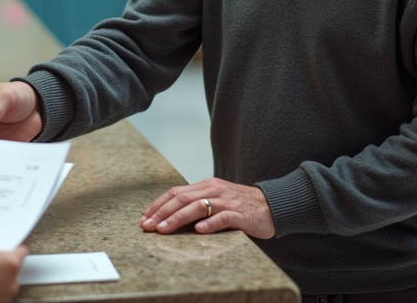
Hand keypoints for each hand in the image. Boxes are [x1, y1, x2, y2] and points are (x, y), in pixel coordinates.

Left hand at [140, 178, 275, 238]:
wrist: (272, 205)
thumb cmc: (241, 205)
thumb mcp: (216, 199)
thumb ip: (197, 204)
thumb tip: (170, 216)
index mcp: (206, 186)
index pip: (176, 192)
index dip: (158, 204)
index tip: (145, 218)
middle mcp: (214, 190)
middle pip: (182, 198)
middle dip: (161, 212)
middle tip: (147, 226)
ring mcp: (227, 201)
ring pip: (198, 206)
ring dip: (178, 218)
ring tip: (164, 230)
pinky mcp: (240, 214)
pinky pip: (223, 217)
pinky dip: (210, 223)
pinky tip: (199, 230)